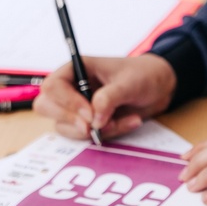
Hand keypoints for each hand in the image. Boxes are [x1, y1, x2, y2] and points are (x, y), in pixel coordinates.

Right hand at [33, 53, 176, 140]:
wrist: (160, 87)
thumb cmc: (143, 75)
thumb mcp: (130, 82)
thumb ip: (110, 97)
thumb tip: (94, 119)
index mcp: (77, 69)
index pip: (52, 86)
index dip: (66, 102)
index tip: (90, 114)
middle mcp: (72, 88)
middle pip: (46, 107)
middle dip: (69, 120)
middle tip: (93, 127)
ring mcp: (77, 107)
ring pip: (64, 127)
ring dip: (94, 131)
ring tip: (125, 120)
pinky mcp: (88, 123)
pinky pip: (86, 136)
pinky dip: (107, 135)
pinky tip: (130, 122)